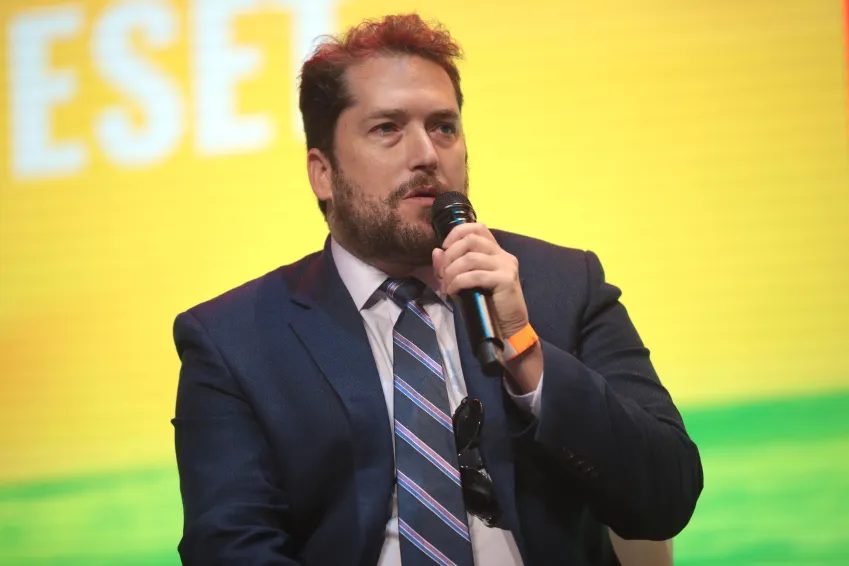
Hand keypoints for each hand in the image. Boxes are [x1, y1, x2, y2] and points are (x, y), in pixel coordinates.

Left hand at [432, 223, 541, 392]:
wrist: (509, 327)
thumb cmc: (487, 305)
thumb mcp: (466, 282)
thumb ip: (451, 265)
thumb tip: (436, 251)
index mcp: (495, 251)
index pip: (477, 227)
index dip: (457, 232)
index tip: (445, 247)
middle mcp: (503, 255)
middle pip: (470, 239)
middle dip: (450, 255)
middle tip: (442, 273)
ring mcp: (506, 266)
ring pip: (470, 257)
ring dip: (452, 271)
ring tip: (447, 285)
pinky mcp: (505, 280)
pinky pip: (475, 275)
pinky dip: (458, 282)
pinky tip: (452, 291)